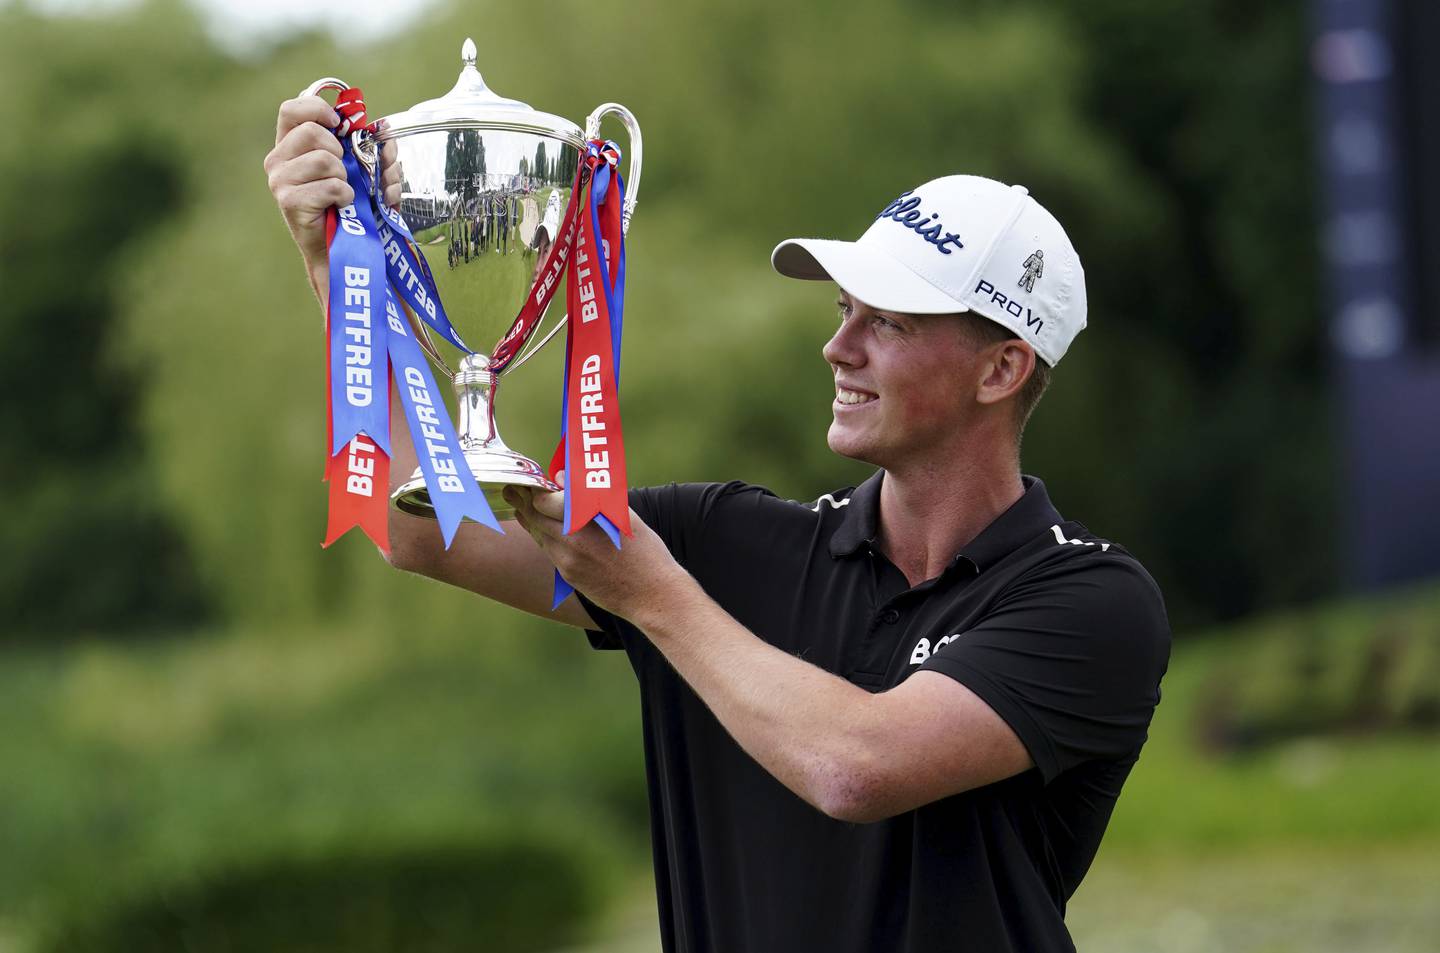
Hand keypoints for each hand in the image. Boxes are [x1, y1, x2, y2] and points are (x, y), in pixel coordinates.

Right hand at [263, 97, 401, 269]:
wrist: (339, 248)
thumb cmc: (350, 206)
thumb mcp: (363, 170)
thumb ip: (373, 148)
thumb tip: (385, 130)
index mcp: (290, 145)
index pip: (292, 109)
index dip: (318, 109)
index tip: (339, 126)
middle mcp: (278, 159)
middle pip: (313, 132)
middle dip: (339, 152)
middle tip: (343, 173)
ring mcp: (280, 180)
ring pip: (324, 159)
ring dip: (344, 177)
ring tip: (342, 193)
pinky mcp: (289, 201)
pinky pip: (330, 185)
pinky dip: (345, 195)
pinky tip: (341, 205)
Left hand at [504, 474, 687, 620]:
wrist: (652, 595)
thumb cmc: (645, 551)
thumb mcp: (623, 516)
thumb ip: (590, 495)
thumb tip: (561, 479)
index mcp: (588, 520)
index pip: (544, 501)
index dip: (535, 490)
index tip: (534, 481)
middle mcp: (573, 540)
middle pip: (534, 516)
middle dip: (523, 501)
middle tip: (514, 489)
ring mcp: (567, 561)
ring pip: (537, 534)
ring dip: (528, 518)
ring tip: (520, 504)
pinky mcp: (568, 576)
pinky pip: (548, 551)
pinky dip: (543, 536)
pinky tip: (541, 529)